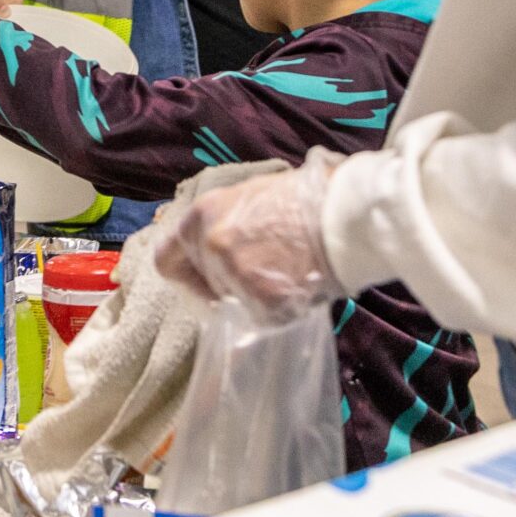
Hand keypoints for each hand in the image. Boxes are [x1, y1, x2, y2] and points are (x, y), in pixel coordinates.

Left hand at [155, 153, 347, 319]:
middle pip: (204, 286)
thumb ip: (224, 225)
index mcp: (203, 215)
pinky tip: (300, 286)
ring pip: (233, 304)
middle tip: (261, 278)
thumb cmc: (308, 198)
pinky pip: (262, 318)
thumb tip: (213, 250)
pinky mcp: (262, 300)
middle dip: (227, 287)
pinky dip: (280, 310)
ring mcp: (234, 275)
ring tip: (288, 275)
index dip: (187, 274)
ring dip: (255, 298)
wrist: (348, 212)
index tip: (203, 282)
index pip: (167, 260)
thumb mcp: (251, 198)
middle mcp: (211, 245)